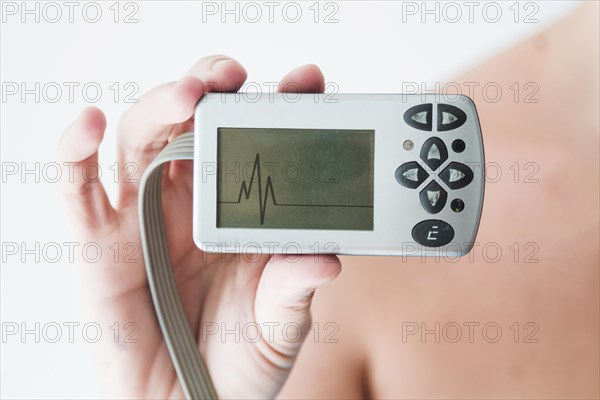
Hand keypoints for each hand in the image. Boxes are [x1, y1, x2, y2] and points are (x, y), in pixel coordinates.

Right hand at [57, 55, 340, 398]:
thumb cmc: (236, 362)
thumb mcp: (279, 326)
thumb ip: (295, 289)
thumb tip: (324, 258)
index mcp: (242, 212)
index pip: (260, 144)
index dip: (280, 109)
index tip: (308, 83)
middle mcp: (192, 202)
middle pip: (193, 125)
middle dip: (212, 91)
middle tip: (234, 77)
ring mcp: (144, 217)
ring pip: (140, 140)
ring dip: (159, 107)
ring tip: (187, 95)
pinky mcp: (99, 244)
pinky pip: (78, 190)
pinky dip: (75, 153)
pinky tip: (89, 125)